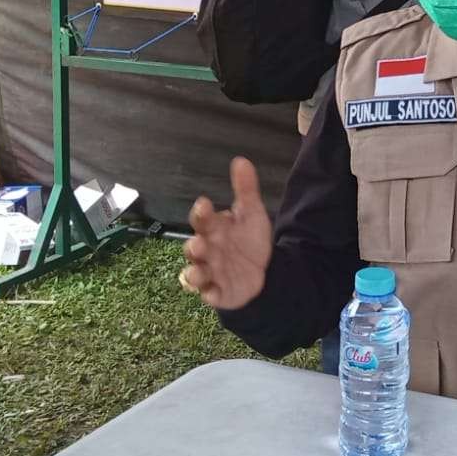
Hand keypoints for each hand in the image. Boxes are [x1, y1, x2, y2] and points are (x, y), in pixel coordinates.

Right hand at [179, 156, 272, 310]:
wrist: (263, 271)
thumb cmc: (249, 240)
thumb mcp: (251, 214)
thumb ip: (245, 189)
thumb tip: (241, 159)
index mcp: (213, 229)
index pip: (202, 219)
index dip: (201, 213)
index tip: (204, 204)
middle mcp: (207, 250)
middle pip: (193, 248)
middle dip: (194, 247)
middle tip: (199, 243)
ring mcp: (210, 272)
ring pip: (194, 273)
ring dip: (195, 273)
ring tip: (200, 272)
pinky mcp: (217, 292)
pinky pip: (210, 295)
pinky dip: (210, 295)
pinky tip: (214, 293)